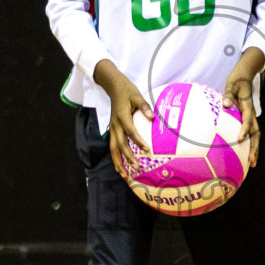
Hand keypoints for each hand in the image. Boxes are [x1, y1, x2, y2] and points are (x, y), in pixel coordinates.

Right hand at [94, 60, 151, 175]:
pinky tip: (121, 168)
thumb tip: (152, 117)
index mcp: (122, 117)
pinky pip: (113, 148)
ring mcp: (112, 129)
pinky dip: (116, 159)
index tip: (147, 150)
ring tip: (125, 176)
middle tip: (137, 169)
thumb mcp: (137, 96)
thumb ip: (144, 106)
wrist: (113, 88)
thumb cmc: (128, 92)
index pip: (130, 131)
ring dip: (119, 163)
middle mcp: (115, 125)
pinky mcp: (112, 132)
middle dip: (128, 158)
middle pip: (120, 145)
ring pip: (113, 149)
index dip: (138, 141)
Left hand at [223, 48, 264, 167]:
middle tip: (252, 161)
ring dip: (254, 149)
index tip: (240, 139)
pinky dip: (249, 144)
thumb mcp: (231, 85)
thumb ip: (228, 94)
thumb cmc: (237, 81)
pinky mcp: (247, 119)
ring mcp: (250, 118)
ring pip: (254, 136)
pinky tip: (244, 155)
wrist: (244, 77)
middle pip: (255, 134)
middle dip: (254, 148)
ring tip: (252, 163)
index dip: (244, 130)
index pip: (247, 121)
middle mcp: (251, 115)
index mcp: (247, 107)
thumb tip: (226, 103)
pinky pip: (249, 133)